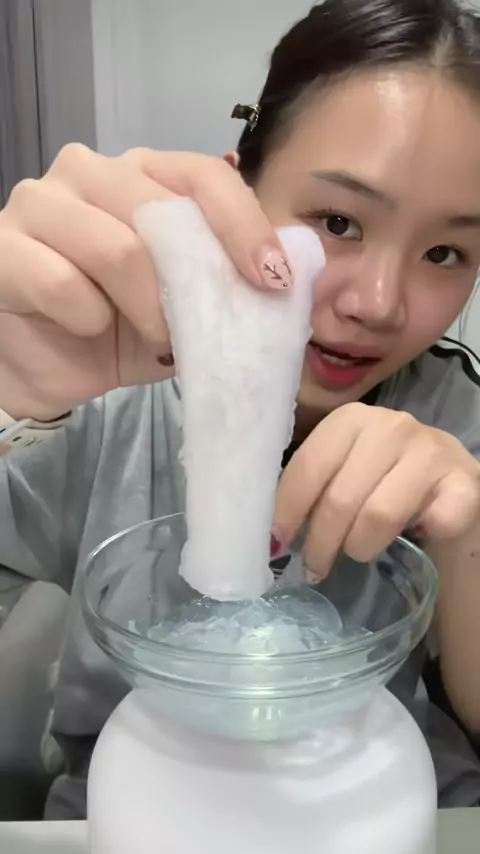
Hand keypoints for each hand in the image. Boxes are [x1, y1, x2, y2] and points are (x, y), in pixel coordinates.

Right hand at [0, 145, 284, 419]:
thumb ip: (227, 278)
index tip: (273, 280)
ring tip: (151, 338)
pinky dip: (88, 320)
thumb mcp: (186, 307)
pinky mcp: (2, 248)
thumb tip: (293, 269)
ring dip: (147, 309)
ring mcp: (39, 203)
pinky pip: (62, 283)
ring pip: (116, 247)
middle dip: (193, 284)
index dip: (243, 225)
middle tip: (199, 332)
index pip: (202, 175)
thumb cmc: (120, 330)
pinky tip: (86, 330)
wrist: (50, 368)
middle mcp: (89, 172)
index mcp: (140, 173)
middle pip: (159, 211)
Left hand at [274, 403, 479, 577]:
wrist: (452, 484)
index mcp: (351, 420)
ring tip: (359, 552)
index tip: (277, 543)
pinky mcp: (464, 481)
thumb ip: (313, 490)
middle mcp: (392, 426)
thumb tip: (271, 536)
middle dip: (321, 542)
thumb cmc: (383, 481)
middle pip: (340, 497)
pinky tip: (418, 536)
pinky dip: (422, 537)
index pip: (309, 467)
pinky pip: (435, 523)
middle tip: (315, 567)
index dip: (287, 510)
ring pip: (379, 516)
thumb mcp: (344, 473)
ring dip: (361, 546)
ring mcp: (431, 451)